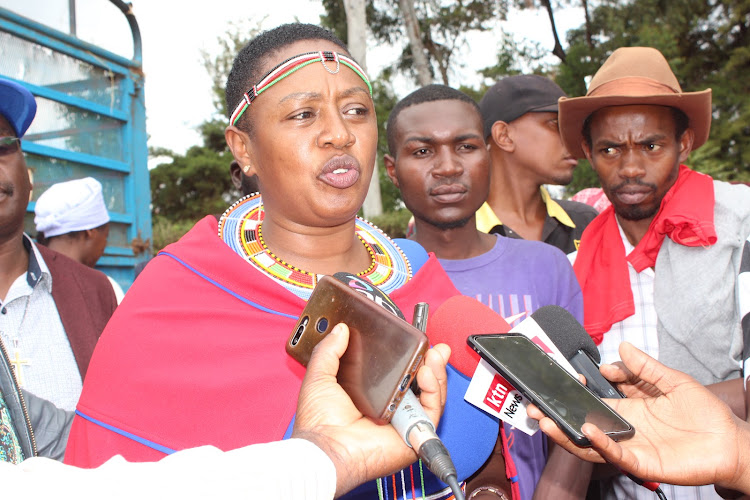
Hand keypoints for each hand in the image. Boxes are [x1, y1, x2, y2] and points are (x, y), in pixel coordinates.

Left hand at [292, 323, 449, 496]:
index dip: (408, 357)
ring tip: (432, 355)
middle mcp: (390, 409)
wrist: (326, 447)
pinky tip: (427, 374)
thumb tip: (340, 329)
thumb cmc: (319, 423)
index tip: (412, 340)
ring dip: (435, 372)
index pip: (397, 374)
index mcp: (370, 397)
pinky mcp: (414, 433)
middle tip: (431, 345)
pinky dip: (434, 390)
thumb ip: (330, 351)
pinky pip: (433, 410)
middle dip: (430, 362)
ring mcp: (403, 421)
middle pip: (419, 383)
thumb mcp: (320, 376)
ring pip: (430, 394)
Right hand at [527, 342, 749, 491]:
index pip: (595, 399)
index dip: (578, 390)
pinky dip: (600, 444)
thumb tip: (621, 347)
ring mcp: (632, 446)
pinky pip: (616, 456)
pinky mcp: (644, 463)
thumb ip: (645, 367)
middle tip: (536, 405)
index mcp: (630, 408)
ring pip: (591, 444)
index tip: (567, 377)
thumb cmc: (706, 413)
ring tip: (548, 420)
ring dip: (567, 434)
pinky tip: (588, 431)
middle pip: (583, 423)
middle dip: (558, 416)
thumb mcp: (674, 380)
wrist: (732, 441)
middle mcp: (625, 428)